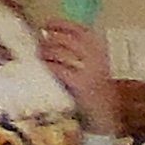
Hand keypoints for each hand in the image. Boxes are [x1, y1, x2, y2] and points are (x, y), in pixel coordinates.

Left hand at [37, 18, 118, 133]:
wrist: (105, 119)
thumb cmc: (95, 94)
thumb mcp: (93, 70)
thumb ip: (79, 54)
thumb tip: (49, 37)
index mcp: (102, 52)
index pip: (79, 29)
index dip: (61, 24)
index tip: (48, 25)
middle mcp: (97, 58)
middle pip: (66, 39)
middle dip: (49, 39)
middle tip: (40, 44)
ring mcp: (89, 71)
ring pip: (59, 52)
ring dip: (45, 52)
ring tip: (40, 56)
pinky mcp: (80, 84)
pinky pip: (57, 68)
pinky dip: (48, 66)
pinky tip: (45, 69)